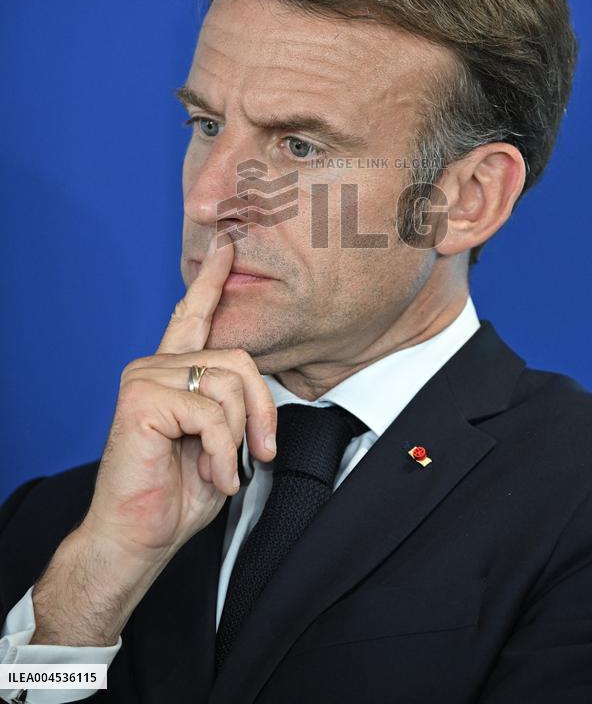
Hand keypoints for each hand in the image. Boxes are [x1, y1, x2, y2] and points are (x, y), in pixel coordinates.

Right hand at [31, 232, 277, 646]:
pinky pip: (210, 412)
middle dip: (262, 411)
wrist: (137, 538)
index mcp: (172, 371)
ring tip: (221, 470)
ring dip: (236, 439)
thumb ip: (231, 406)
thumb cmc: (176, 494)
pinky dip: (220, 451)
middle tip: (260, 453)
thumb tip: (259, 395)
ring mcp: (145, 376)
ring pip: (229, 385)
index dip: (213, 280)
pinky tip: (210, 475)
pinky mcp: (142, 397)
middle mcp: (155, 365)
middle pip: (239, 360)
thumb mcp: (218, 441)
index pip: (193, 315)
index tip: (227, 246)